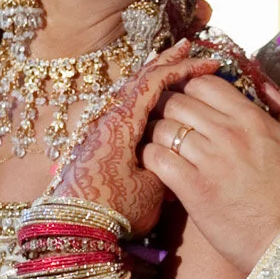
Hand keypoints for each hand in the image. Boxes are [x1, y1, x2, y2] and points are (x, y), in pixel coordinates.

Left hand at [52, 40, 221, 233]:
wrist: (71, 232)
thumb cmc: (114, 212)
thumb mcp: (152, 190)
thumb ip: (168, 163)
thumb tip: (178, 152)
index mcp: (121, 123)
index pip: (154, 82)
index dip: (183, 68)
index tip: (208, 61)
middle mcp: (106, 121)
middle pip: (138, 80)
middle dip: (164, 62)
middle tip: (186, 46)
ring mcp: (98, 132)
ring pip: (127, 95)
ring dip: (150, 80)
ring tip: (168, 68)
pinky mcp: (95, 147)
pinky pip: (122, 111)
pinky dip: (140, 99)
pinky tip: (148, 104)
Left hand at [143, 74, 279, 272]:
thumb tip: (263, 85)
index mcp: (251, 118)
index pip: (203, 83)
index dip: (191, 89)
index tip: (192, 103)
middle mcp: (227, 133)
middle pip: (176, 101)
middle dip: (169, 109)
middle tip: (172, 124)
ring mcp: (208, 160)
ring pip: (163, 127)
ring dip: (158, 134)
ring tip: (165, 147)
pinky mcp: (192, 190)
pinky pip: (157, 159)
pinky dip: (152, 159)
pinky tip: (161, 167)